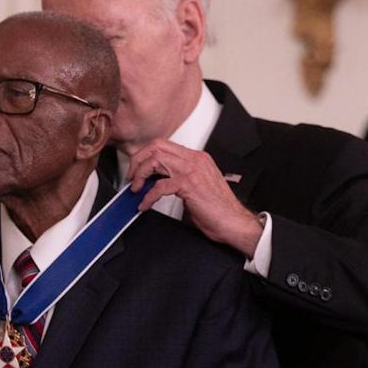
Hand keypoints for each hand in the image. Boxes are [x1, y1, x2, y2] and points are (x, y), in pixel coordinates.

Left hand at [127, 139, 263, 257]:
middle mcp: (195, 160)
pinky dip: (148, 196)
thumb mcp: (197, 187)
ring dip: (140, 174)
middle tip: (132, 177)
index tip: (137, 169)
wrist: (235, 223)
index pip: (164, 145)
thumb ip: (180, 178)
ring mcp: (192, 171)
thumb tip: (157, 182)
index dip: (146, 155)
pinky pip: (159, 186)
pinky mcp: (189, 185)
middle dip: (138, 160)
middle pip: (156, 147)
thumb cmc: (218, 210)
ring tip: (136, 189)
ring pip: (155, 160)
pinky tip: (145, 204)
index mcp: (197, 158)